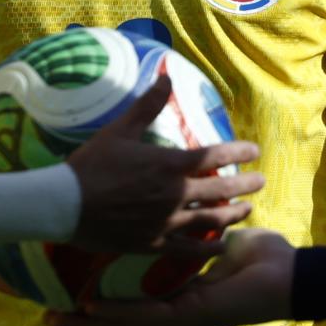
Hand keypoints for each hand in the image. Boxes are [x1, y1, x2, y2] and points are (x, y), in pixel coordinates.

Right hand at [47, 227, 295, 325]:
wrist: (290, 277)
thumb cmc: (262, 258)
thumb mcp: (220, 243)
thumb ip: (197, 237)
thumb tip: (186, 214)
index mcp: (181, 300)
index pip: (132, 306)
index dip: (102, 306)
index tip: (71, 300)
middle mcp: (176, 315)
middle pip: (121, 321)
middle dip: (85, 321)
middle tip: (49, 318)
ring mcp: (182, 320)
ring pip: (128, 323)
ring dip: (93, 322)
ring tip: (61, 317)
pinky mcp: (192, 317)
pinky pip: (149, 315)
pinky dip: (121, 313)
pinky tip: (94, 310)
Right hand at [66, 73, 263, 253]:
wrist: (64, 204)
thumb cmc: (91, 164)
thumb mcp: (120, 130)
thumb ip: (147, 106)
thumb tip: (167, 76)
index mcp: (169, 164)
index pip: (214, 156)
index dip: (238, 152)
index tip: (254, 151)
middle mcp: (174, 194)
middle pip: (221, 190)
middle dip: (245, 186)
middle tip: (261, 182)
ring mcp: (166, 222)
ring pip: (210, 221)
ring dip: (233, 215)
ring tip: (248, 210)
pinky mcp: (153, 244)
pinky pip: (187, 249)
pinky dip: (207, 248)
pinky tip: (219, 247)